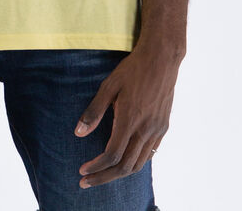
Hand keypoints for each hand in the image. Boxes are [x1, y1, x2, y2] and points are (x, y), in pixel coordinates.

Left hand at [74, 42, 181, 188]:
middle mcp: (146, 129)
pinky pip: (149, 153)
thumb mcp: (108, 85)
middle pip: (125, 166)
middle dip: (104, 178)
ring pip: (139, 164)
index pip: (112, 155)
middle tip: (86, 182)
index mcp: (130, 119)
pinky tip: (124, 161)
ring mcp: (157, 129)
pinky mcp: (163, 127)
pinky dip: (134, 163)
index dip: (96, 167)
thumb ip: (94, 111)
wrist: (162, 58)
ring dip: (119, 174)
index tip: (82, 171)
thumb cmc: (132, 69)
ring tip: (102, 176)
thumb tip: (78, 133)